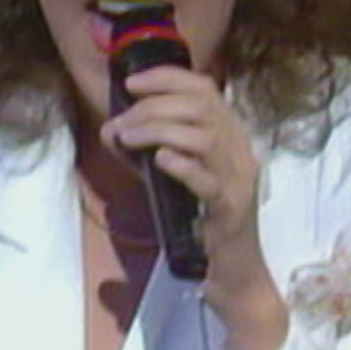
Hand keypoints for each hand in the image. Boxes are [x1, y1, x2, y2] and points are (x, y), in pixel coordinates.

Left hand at [99, 66, 288, 349]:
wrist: (232, 271)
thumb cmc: (200, 219)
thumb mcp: (170, 177)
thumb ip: (144, 152)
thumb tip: (110, 129)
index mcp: (230, 136)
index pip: (205, 89)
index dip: (167, 78)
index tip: (132, 83)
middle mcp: (240, 151)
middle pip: (202, 108)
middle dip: (154, 107)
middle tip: (122, 123)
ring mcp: (239, 180)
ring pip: (204, 137)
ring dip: (159, 131)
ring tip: (128, 139)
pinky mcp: (231, 209)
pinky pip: (209, 181)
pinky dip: (182, 165)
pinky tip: (159, 161)